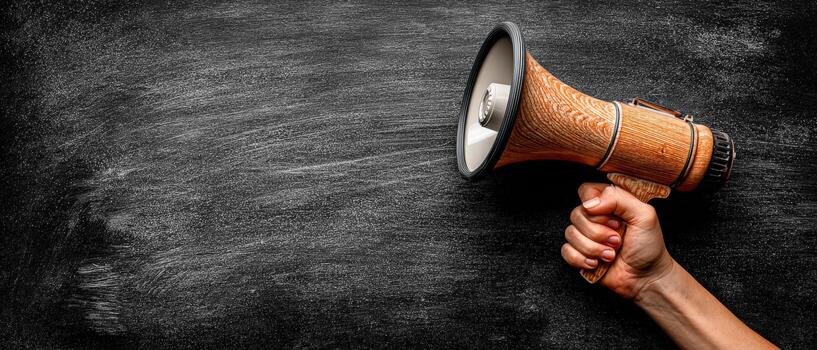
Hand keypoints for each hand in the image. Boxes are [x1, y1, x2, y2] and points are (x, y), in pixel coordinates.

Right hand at [560, 182, 674, 298]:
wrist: (646, 278)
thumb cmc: (649, 247)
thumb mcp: (644, 216)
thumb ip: (620, 199)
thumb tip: (591, 203)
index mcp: (610, 204)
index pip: (586, 191)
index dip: (594, 204)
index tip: (612, 218)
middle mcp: (596, 218)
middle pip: (576, 214)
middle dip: (597, 232)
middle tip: (617, 240)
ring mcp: (586, 236)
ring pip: (570, 233)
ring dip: (592, 248)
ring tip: (610, 255)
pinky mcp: (579, 254)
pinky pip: (566, 251)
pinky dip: (581, 259)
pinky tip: (596, 263)